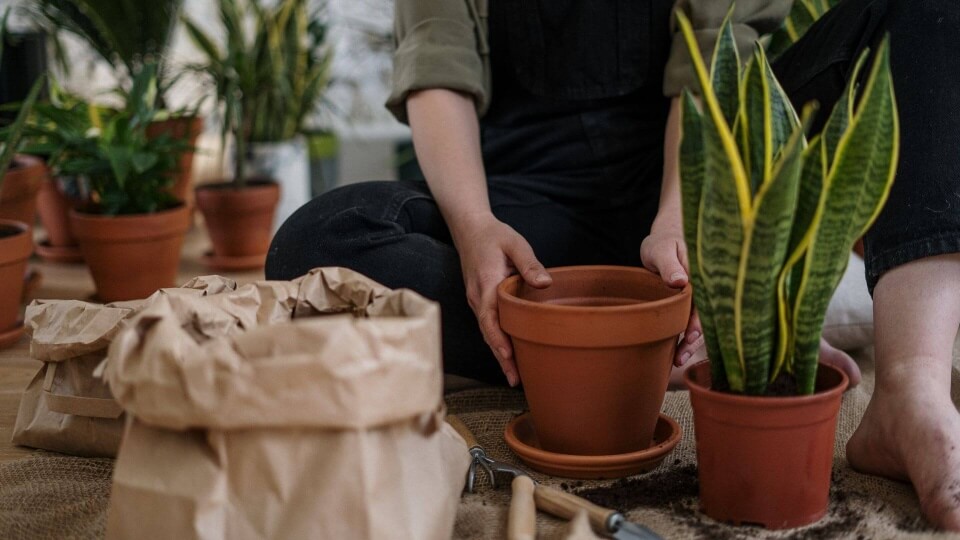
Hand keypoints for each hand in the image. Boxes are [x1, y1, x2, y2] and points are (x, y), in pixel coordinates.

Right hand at [454, 214, 551, 385]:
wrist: (469, 228)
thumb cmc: (494, 235)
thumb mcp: (515, 243)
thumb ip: (529, 263)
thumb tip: (545, 283)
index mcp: (486, 284)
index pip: (490, 319)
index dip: (498, 340)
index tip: (509, 357)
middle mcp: (477, 297)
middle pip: (488, 333)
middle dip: (500, 358)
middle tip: (516, 380)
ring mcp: (476, 301)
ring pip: (487, 332)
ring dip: (498, 353)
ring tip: (514, 375)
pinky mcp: (480, 301)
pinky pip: (488, 325)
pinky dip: (496, 341)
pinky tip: (508, 354)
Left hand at [640, 220, 702, 366]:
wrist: (664, 240)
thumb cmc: (663, 242)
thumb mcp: (661, 249)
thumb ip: (669, 264)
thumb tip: (680, 281)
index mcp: (701, 275)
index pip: (704, 301)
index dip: (699, 320)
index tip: (690, 336)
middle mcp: (704, 288)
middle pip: (705, 316)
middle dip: (695, 337)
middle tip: (682, 355)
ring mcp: (699, 297)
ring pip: (700, 322)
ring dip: (691, 341)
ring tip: (679, 359)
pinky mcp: (691, 304)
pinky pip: (692, 321)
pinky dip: (686, 336)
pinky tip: (678, 352)